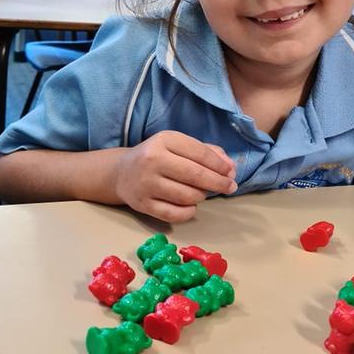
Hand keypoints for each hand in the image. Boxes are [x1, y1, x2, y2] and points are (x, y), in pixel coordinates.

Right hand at [114, 130, 236, 222]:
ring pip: (187, 196)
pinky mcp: (142, 204)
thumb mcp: (179, 146)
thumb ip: (207, 152)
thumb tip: (231, 168)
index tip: (231, 173)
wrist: (122, 173)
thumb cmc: (159, 157)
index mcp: (165, 140)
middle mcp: (152, 160)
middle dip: (218, 183)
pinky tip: (191, 205)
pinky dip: (189, 212)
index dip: (220, 165)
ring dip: (201, 196)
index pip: (200, 153)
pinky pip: (175, 214)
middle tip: (230, 187)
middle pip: (195, 175)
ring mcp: (146, 183)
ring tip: (202, 192)